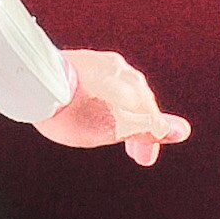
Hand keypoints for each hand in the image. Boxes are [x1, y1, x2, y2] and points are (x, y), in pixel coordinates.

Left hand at [35, 49, 190, 165]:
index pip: (153, 119)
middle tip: (130, 149)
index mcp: (136, 89)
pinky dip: (97, 98)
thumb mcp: (117, 127)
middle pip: (135, 103)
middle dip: (135, 126)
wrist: (36, 83)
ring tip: (105, 128)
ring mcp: (99, 63)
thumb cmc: (77, 111)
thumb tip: (182, 131)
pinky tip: (85, 106)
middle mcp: (123, 71)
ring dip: (116, 111)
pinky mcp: (76, 60)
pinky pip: (95, 82)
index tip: (143, 158)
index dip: (151, 140)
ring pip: (115, 91)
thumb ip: (150, 129)